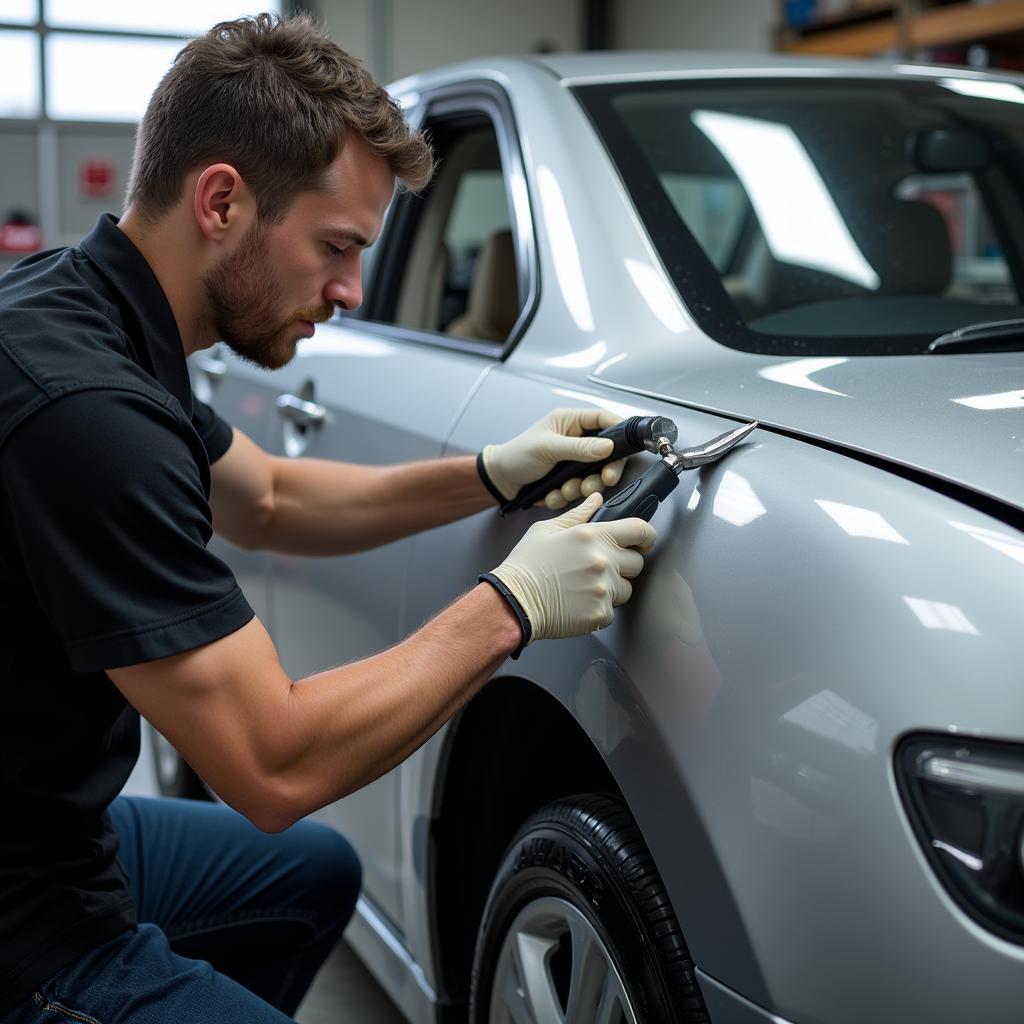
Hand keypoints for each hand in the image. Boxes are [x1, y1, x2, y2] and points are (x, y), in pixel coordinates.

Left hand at [481, 408, 628, 508]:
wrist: (502, 481)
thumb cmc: (518, 454)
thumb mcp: (548, 448)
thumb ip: (579, 448)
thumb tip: (608, 446)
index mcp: (572, 422)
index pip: (604, 419)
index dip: (620, 429)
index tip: (629, 446)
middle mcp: (578, 440)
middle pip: (608, 453)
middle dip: (605, 470)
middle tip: (604, 480)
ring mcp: (575, 461)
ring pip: (596, 475)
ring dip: (584, 486)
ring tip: (566, 489)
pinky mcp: (571, 479)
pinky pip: (581, 489)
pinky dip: (568, 495)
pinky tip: (553, 493)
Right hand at [488, 492, 655, 643]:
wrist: (513, 602)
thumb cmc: (526, 565)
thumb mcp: (547, 530)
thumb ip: (578, 514)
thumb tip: (596, 499)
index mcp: (593, 536)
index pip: (640, 530)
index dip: (645, 536)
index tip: (642, 542)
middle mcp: (603, 561)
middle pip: (637, 563)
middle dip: (623, 565)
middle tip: (598, 568)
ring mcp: (603, 589)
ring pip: (626, 589)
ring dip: (611, 589)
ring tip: (583, 587)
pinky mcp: (600, 614)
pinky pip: (611, 611)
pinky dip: (598, 609)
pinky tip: (577, 603)